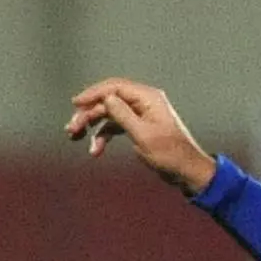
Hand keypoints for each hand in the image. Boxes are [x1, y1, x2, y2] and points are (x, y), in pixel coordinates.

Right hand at [66, 78, 217, 195]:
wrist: (189, 173)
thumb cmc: (171, 155)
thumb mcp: (143, 135)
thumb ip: (122, 114)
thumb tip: (106, 98)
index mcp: (148, 98)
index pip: (114, 87)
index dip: (93, 93)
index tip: (76, 104)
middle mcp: (144, 102)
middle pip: (108, 101)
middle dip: (88, 114)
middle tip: (72, 128)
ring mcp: (141, 115)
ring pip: (108, 114)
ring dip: (92, 126)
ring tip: (76, 137)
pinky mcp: (139, 128)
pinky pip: (115, 127)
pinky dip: (104, 136)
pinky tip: (95, 150)